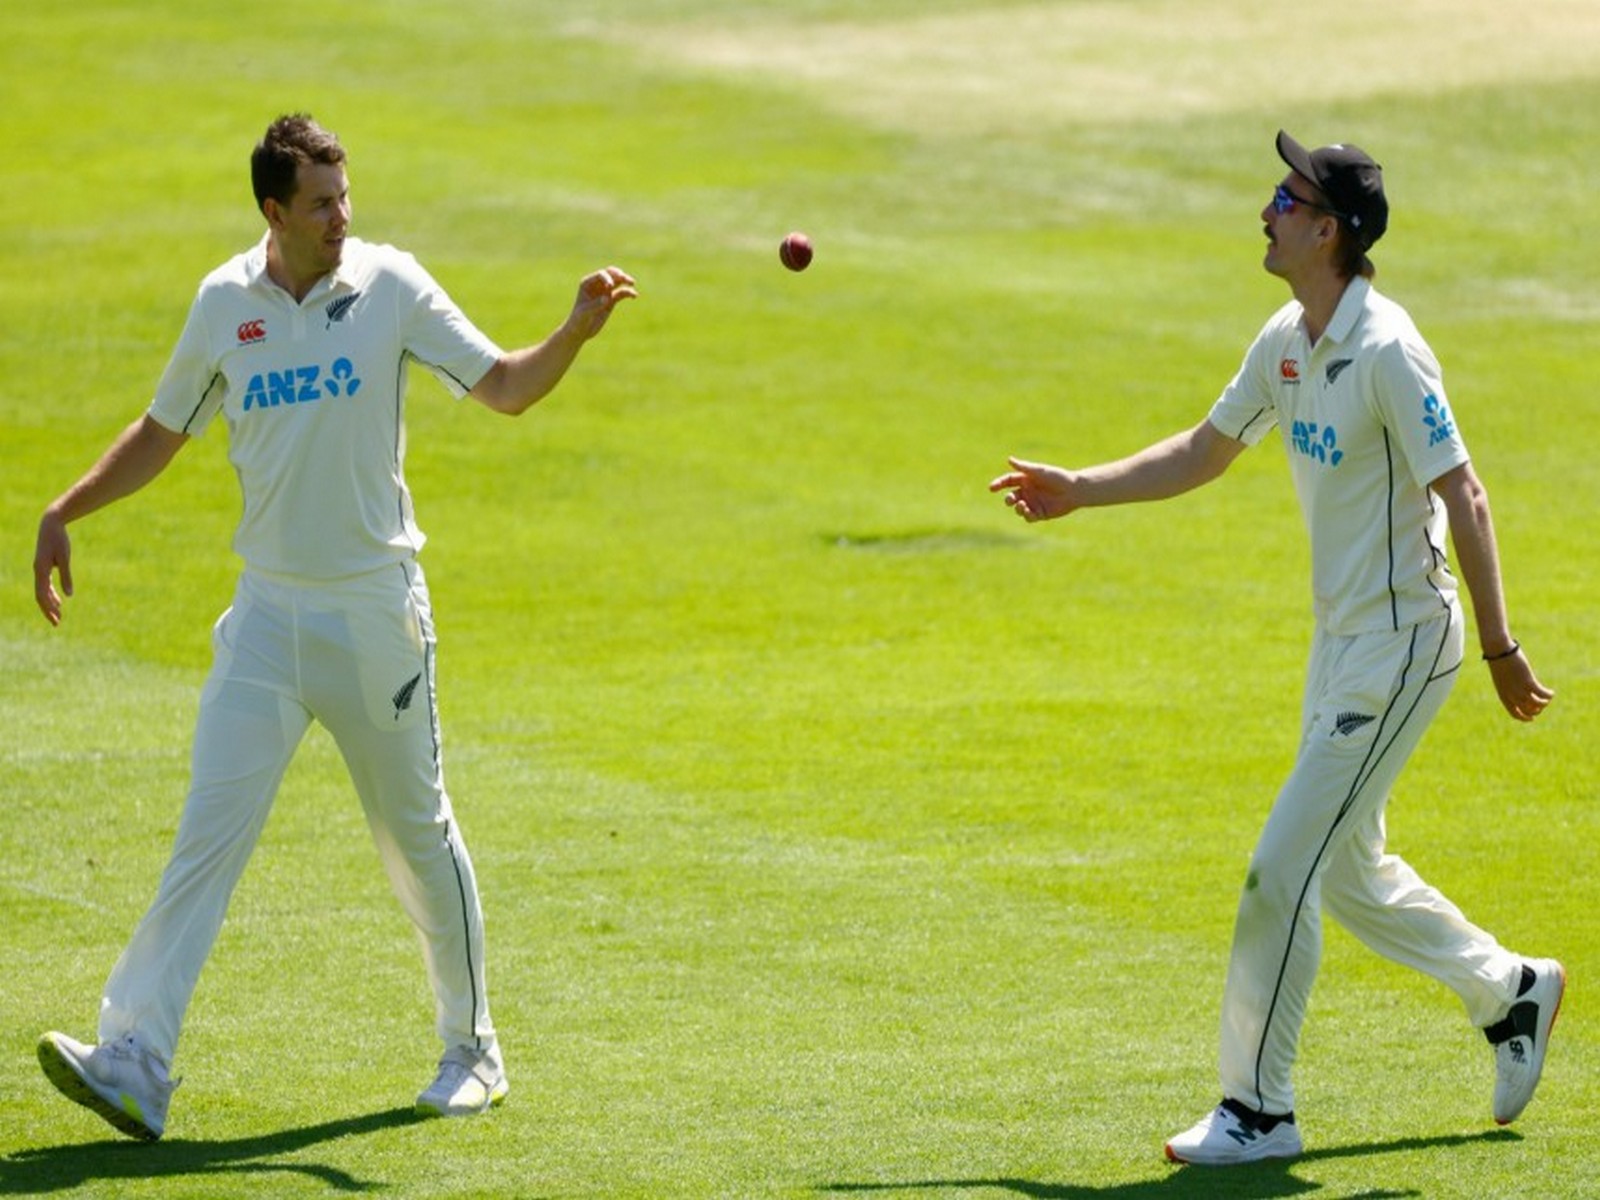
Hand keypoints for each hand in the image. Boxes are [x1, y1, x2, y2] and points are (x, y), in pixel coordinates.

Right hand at [34, 510, 72, 625]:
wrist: (51, 524)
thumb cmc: (59, 539)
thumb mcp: (65, 558)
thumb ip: (66, 576)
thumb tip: (69, 595)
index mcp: (41, 570)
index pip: (41, 595)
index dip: (48, 608)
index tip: (56, 619)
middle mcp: (38, 571)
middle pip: (40, 596)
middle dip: (48, 610)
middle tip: (57, 623)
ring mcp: (39, 569)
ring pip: (42, 591)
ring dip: (50, 603)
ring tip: (59, 615)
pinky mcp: (44, 566)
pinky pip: (45, 584)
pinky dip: (51, 593)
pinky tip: (60, 600)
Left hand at [566, 266, 636, 340]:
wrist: (581, 330)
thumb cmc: (579, 319)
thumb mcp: (586, 312)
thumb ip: (596, 304)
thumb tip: (608, 298)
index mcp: (587, 283)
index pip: (600, 274)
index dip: (607, 278)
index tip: (610, 286)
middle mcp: (597, 285)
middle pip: (611, 274)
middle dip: (619, 275)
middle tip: (625, 279)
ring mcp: (605, 292)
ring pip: (618, 282)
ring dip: (625, 280)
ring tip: (632, 283)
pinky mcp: (612, 300)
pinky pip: (621, 293)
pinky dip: (628, 292)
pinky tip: (634, 295)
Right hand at [988, 456, 1079, 521]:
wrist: (1074, 490)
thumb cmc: (1058, 477)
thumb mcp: (1039, 471)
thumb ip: (1024, 467)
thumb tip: (1009, 459)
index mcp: (1026, 479)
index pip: (1008, 481)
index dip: (999, 484)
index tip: (992, 488)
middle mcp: (1028, 491)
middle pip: (1011, 496)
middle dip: (1008, 499)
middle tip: (1010, 500)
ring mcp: (1033, 503)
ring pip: (1018, 508)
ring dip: (1018, 508)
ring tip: (1023, 505)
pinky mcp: (1040, 513)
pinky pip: (1029, 517)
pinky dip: (1027, 515)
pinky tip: (1029, 511)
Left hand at [1486, 648, 1553, 721]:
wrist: (1498, 651)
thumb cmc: (1499, 661)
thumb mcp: (1503, 677)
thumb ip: (1509, 685)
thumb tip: (1519, 689)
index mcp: (1503, 695)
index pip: (1514, 713)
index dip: (1524, 718)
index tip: (1532, 718)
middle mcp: (1511, 695)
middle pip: (1528, 710)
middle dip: (1537, 710)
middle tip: (1543, 704)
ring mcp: (1520, 689)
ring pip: (1536, 704)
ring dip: (1544, 703)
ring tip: (1548, 697)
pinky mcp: (1528, 682)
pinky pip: (1542, 694)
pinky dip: (1548, 695)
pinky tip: (1552, 692)